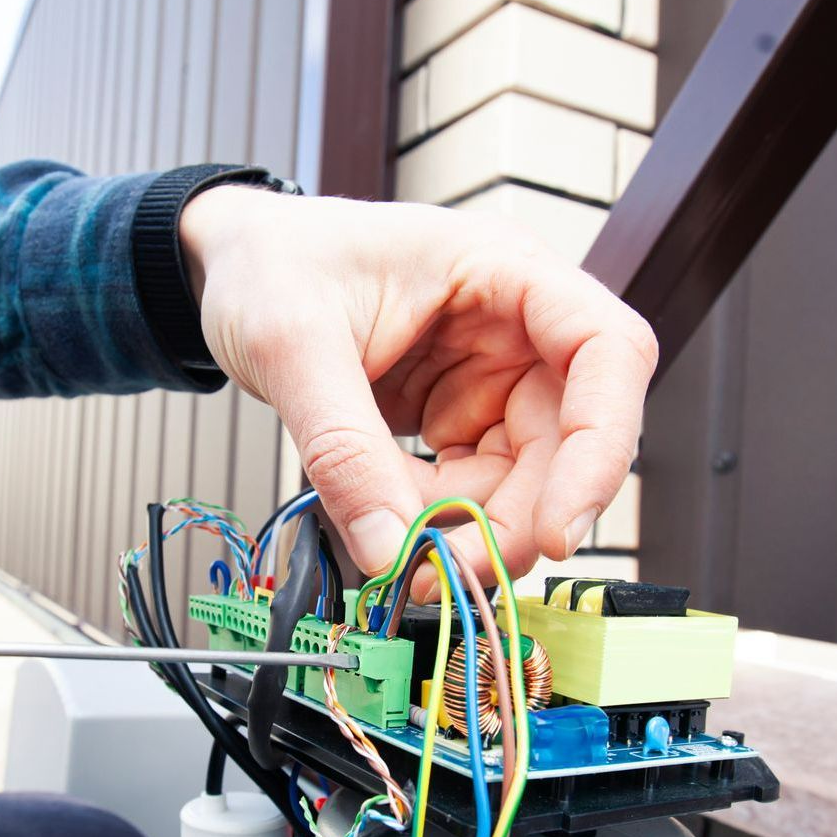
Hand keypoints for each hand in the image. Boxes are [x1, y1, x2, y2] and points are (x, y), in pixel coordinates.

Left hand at [181, 188, 656, 581]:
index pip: (607, 351)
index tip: (559, 529)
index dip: (603, 445)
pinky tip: (387, 519)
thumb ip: (342, 449)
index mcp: (503, 270)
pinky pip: (474, 487)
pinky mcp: (460, 415)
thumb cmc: (269, 264)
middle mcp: (516, 324)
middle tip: (455, 573)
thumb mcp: (293, 346)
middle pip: (571, 437)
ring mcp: (492, 374)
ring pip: (526, 477)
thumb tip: (388, 549)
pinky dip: (438, 519)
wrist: (228, 267)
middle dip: (520, 516)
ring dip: (473, 527)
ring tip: (398, 544)